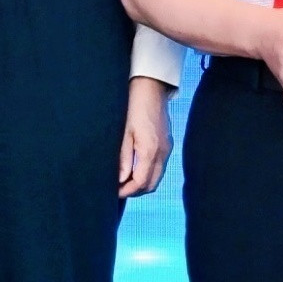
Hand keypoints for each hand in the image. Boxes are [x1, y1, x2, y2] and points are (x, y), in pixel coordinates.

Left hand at [117, 79, 172, 197]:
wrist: (151, 88)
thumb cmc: (134, 107)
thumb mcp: (124, 133)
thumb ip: (124, 157)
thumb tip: (121, 179)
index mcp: (150, 151)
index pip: (141, 182)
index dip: (127, 191)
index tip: (114, 192)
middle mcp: (162, 152)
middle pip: (151, 184)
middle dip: (135, 191)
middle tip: (119, 189)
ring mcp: (167, 148)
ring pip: (157, 177)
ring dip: (142, 182)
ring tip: (125, 179)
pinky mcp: (168, 144)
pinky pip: (160, 167)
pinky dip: (148, 173)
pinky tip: (135, 168)